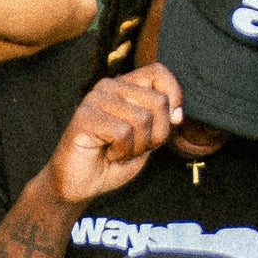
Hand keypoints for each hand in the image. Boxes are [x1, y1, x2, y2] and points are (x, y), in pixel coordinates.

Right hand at [50, 63, 181, 205]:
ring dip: (137, 146)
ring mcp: (95, 99)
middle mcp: (109, 86)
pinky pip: (123, 132)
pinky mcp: (84, 116)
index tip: (172, 122)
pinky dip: (122, 151)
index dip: (174, 95)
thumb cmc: (113, 161)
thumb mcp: (148, 140)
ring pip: (142, 119)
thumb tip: (177, 113)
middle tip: (134, 147)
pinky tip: (108, 154)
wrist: (80, 185)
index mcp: (125, 86)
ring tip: (119, 151)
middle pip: (158, 101)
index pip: (158, 72)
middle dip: (156, 135)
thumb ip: (163, 122)